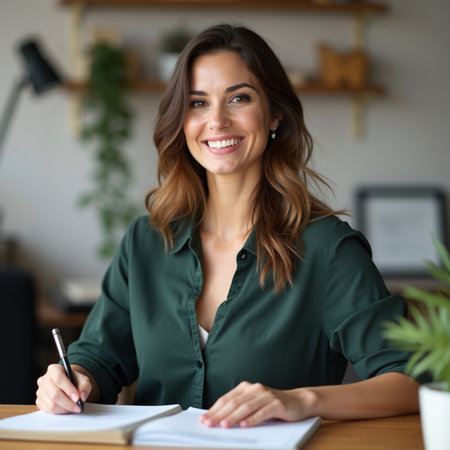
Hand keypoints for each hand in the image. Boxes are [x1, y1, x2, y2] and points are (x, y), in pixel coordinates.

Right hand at [36, 364, 91, 413]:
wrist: (68, 385)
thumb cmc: (74, 381)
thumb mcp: (83, 380)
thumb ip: (85, 386)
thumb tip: (83, 396)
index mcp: (54, 369)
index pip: (59, 378)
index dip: (68, 389)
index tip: (77, 397)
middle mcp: (44, 379)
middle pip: (54, 394)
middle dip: (68, 403)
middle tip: (78, 407)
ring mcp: (40, 391)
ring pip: (51, 404)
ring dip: (65, 409)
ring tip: (74, 408)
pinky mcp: (39, 402)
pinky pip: (49, 410)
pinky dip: (60, 412)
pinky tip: (67, 408)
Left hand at [199, 381, 314, 427]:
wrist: (298, 401)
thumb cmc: (272, 405)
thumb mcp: (254, 404)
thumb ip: (239, 408)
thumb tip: (218, 419)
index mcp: (246, 387)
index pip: (226, 399)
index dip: (214, 409)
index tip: (203, 419)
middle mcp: (255, 389)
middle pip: (234, 402)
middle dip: (219, 414)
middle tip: (209, 424)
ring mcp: (266, 395)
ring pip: (246, 407)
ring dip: (234, 417)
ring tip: (224, 426)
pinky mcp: (277, 404)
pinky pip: (263, 412)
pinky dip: (252, 419)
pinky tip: (245, 425)